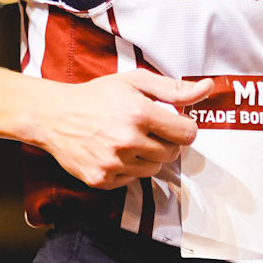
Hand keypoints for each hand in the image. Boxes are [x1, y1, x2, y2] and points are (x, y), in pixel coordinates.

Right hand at [31, 68, 214, 188]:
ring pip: (154, 169)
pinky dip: (128, 169)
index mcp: (139, 113)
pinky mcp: (102, 180)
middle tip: (147, 130)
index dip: (185, 128)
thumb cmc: (97, 96)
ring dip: (148, 157)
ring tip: (129, 140)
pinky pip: (132, 180)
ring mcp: (114, 163)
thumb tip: (207, 88)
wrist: (54, 116)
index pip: (187, 133)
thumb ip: (173, 89)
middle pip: (172, 154)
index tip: (175, 124)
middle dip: (166, 142)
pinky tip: (113, 152)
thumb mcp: (135, 82)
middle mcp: (127, 140)